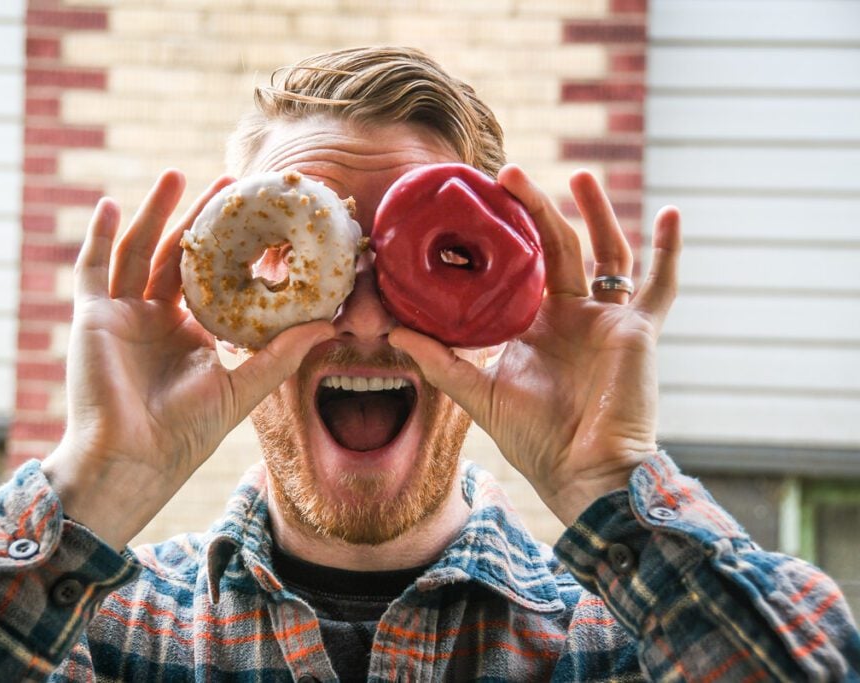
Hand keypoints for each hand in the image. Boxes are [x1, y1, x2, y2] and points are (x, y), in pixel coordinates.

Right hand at [42, 170, 334, 547]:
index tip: (257, 215)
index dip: (233, 247)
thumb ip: (281, 355)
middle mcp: (157, 319)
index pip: (213, 279)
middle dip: (201, 217)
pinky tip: (112, 204)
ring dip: (155, 212)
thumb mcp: (242, 388)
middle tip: (228, 181)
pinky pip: (92, 268)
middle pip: (178, 256)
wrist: (133, 459)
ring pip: (139, 251)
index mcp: (191, 334)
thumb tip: (329, 324)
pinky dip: (99, 236)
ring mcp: (123, 315)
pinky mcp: (92, 316)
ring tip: (178, 174)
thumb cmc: (186, 434)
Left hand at [389, 165, 680, 524]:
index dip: (504, 236)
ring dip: (595, 212)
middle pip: (559, 246)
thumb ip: (437, 360)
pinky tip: (671, 212)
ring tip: (579, 175)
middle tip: (510, 173)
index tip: (480, 201)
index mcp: (535, 325)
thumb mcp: (477, 392)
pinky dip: (669, 250)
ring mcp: (608, 318)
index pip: (521, 267)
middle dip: (537, 208)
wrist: (582, 471)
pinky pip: (662, 285)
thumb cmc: (534, 439)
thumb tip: (391, 329)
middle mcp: (572, 315)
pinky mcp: (638, 330)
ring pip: (606, 251)